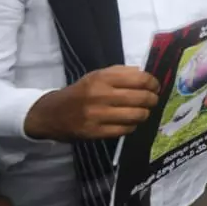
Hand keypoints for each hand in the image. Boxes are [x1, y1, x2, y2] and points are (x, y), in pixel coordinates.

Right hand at [24, 66, 159, 141]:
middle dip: (153, 100)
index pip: (140, 79)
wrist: (51, 114)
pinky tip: (129, 122)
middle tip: (153, 100)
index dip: (153, 83)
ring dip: (144, 114)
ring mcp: (97, 115)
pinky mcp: (94, 132)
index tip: (155, 87)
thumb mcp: (97, 75)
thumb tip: (146, 75)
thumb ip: (121, 73)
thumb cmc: (80, 92)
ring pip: (136, 115)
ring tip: (143, 112)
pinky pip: (125, 130)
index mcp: (102, 78)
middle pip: (141, 98)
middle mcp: (100, 95)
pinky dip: (132, 126)